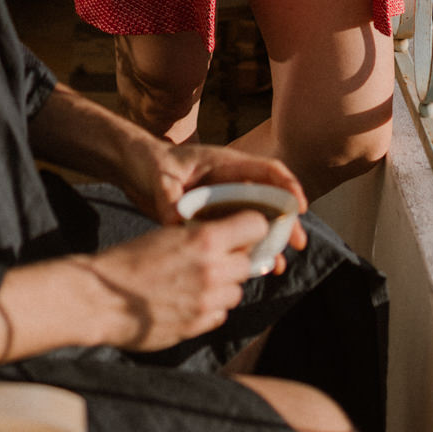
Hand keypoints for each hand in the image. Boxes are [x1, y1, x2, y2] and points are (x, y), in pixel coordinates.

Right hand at [86, 211, 271, 349]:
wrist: (99, 298)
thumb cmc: (128, 260)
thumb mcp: (167, 234)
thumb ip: (203, 238)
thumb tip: (232, 242)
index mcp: (204, 239)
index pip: (256, 226)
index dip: (252, 227)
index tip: (245, 231)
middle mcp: (213, 270)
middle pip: (249, 262)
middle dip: (235, 260)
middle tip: (212, 259)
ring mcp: (207, 301)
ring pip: (236, 290)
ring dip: (223, 286)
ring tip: (193, 282)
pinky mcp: (199, 326)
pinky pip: (220, 314)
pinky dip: (209, 309)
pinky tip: (186, 302)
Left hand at [117, 138, 307, 271]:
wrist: (134, 168)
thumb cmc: (149, 163)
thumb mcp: (160, 176)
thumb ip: (169, 197)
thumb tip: (175, 222)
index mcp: (225, 165)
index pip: (267, 170)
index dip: (287, 186)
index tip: (299, 207)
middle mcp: (230, 182)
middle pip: (268, 200)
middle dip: (286, 221)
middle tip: (298, 244)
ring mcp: (222, 200)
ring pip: (255, 221)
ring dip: (268, 241)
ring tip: (278, 265)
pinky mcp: (212, 217)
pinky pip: (236, 234)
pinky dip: (246, 249)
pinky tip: (253, 268)